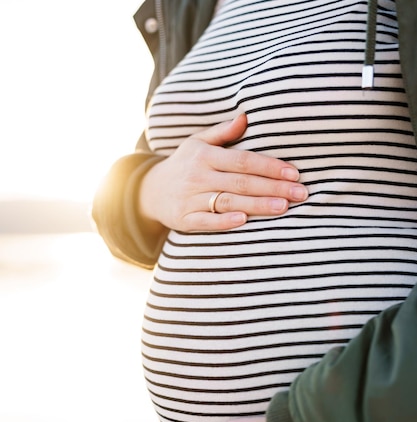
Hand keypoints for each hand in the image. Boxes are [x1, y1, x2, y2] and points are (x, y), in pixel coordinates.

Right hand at [140, 113, 307, 231]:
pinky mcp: (184, 219)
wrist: (150, 192)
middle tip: (300, 193)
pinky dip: (224, 221)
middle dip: (273, 187)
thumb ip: (223, 132)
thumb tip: (246, 116)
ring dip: (257, 206)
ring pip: (228, 201)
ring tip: (283, 207)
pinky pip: (206, 221)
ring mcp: (191, 198)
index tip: (294, 172)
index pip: (243, 160)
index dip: (269, 166)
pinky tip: (244, 221)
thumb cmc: (184, 165)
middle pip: (242, 182)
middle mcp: (199, 176)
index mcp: (206, 155)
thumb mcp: (198, 142)